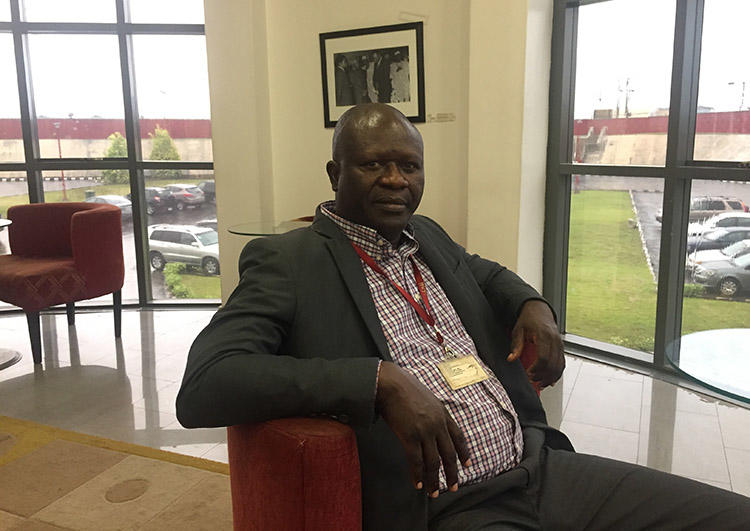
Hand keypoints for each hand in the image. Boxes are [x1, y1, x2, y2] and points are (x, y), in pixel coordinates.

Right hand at [376, 361, 470, 497]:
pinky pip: (416, 461)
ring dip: (434, 480)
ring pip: (433, 462)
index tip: (468, 465)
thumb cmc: (403, 386)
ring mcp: (425, 431)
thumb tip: (428, 420)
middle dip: (452, 473)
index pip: (458, 436)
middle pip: (449, 454)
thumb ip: (431, 411)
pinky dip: (418, 475)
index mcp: (443, 413)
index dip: (464, 452)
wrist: (390, 383)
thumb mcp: (426, 397)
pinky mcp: (410, 437)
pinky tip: (418, 484)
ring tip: (433, 492)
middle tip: (453, 487)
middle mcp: (437, 424)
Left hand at [506, 300, 564, 387]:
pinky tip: (550, 381)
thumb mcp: (518, 330)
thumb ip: (516, 345)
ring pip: (559, 366)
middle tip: (533, 381)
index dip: (536, 368)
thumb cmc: (528, 319)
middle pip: (552, 364)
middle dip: (543, 376)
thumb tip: (511, 359)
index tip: (529, 373)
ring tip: (540, 384)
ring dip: (550, 377)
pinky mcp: (561, 347)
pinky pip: (562, 363)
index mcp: (543, 335)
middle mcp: (555, 340)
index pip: (543, 357)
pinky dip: (557, 373)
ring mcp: (560, 344)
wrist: (539, 310)